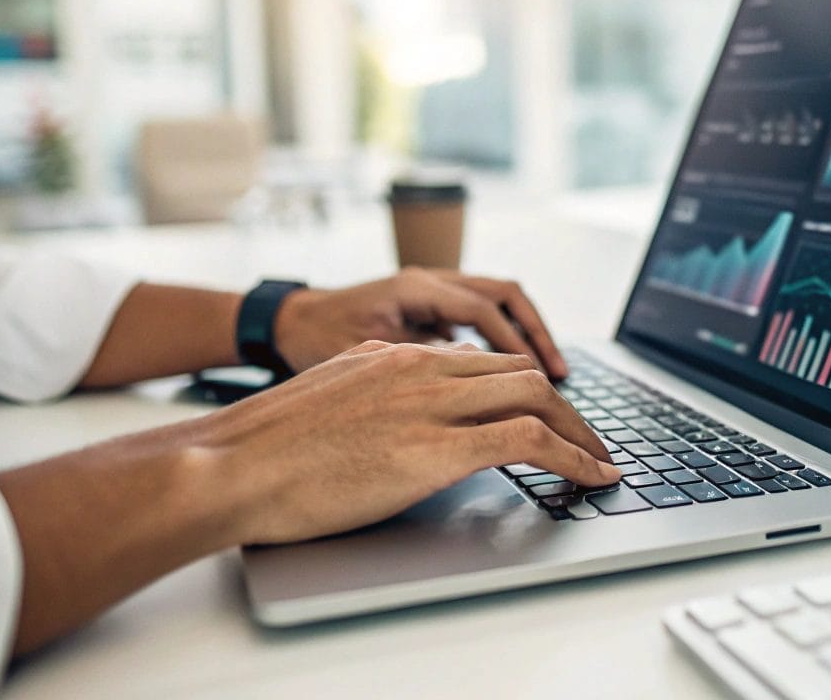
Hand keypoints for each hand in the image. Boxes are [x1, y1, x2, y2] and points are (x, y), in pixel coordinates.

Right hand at [200, 340, 618, 543]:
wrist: (229, 465)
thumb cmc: (265, 446)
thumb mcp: (329, 395)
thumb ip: (377, 389)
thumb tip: (407, 404)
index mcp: (397, 356)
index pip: (487, 360)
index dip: (530, 387)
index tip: (551, 414)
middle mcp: (422, 368)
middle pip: (521, 373)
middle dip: (568, 407)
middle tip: (591, 440)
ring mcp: (430, 403)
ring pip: (537, 396)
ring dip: (582, 431)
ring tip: (601, 461)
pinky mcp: (435, 447)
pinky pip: (528, 441)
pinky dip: (574, 457)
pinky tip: (592, 476)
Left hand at [274, 268, 568, 377]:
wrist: (281, 322)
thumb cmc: (312, 339)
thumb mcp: (364, 353)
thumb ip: (419, 365)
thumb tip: (473, 391)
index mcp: (415, 286)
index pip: (486, 310)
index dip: (520, 345)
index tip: (547, 383)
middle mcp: (428, 280)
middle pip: (504, 296)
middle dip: (538, 337)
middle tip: (561, 379)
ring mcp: (429, 290)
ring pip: (495, 302)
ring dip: (524, 336)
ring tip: (549, 376)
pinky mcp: (425, 309)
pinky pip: (475, 317)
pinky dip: (500, 341)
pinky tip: (506, 379)